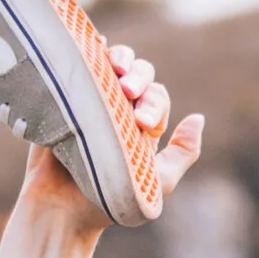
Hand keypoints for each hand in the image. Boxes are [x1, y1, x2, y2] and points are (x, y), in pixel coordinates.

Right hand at [0, 48, 207, 257]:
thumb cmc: (108, 203)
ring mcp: (90, 101)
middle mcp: (119, 109)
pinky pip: (78, 68)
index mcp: (142, 125)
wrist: (60, 211)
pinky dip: (88, 50)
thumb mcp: (157, 183)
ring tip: (116, 65)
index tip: (141, 123)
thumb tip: (198, 118)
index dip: (153, 103)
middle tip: (128, 90)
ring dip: (119, 58)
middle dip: (138, 77)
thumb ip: (182, 154)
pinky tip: (93, 46)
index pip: (156, 98)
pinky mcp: (64, 100)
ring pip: (111, 66)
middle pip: (137, 75)